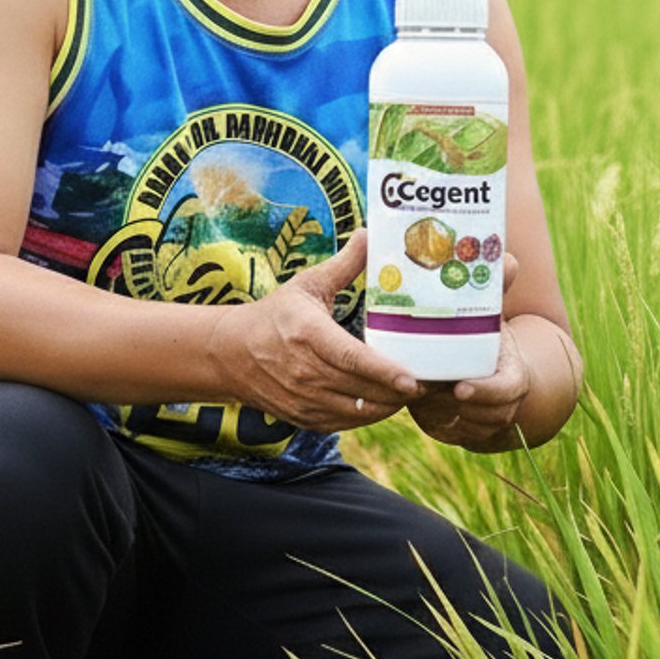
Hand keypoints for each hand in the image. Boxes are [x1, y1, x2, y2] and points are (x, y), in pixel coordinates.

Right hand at [211, 229, 421, 433]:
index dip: (384, 372)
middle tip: (429, 383)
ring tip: (409, 392)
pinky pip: (345, 423)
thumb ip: (343, 265)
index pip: (352, 359)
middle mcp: (305, 372)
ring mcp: (303, 399)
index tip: (412, 379)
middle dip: (399, 391)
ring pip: (358, 412)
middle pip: (362, 390)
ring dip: (387, 405)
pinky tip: (382, 401)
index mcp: (309, 335)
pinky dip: (367, 415)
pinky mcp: (304, 418)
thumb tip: (369, 235)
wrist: (230, 353)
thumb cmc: (274, 315)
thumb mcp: (307, 285)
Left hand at [407, 253, 531, 450]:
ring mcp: (483, 422)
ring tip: (416, 390)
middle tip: (424, 387)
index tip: (460, 387)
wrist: (476, 365)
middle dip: (453, 404)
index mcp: (513, 374)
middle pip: (484, 414)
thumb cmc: (480, 333)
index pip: (508, 390)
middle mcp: (503, 403)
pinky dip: (431, 419)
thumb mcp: (488, 312)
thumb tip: (510, 259)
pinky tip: (416, 402)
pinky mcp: (461, 432)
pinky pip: (445, 431)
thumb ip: (495, 287)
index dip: (487, 392)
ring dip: (437, 412)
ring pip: (460, 426)